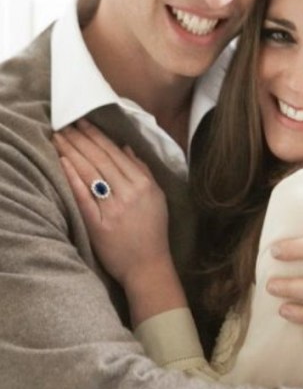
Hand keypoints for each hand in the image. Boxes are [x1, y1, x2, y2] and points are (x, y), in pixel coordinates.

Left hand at [53, 120, 186, 323]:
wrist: (148, 265)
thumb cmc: (153, 232)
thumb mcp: (157, 197)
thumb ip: (143, 171)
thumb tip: (126, 148)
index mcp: (144, 184)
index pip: (116, 154)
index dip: (97, 136)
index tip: (83, 122)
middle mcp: (130, 193)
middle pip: (101, 159)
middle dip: (81, 139)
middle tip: (66, 124)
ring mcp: (114, 209)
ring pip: (90, 173)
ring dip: (73, 152)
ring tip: (60, 137)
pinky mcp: (99, 224)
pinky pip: (84, 196)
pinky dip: (73, 178)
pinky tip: (63, 162)